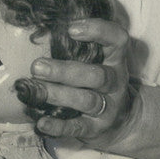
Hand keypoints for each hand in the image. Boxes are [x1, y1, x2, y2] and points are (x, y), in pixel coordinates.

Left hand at [31, 18, 134, 143]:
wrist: (123, 122)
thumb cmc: (99, 84)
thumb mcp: (98, 63)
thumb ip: (79, 50)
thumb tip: (38, 33)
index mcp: (115, 61)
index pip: (117, 40)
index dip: (99, 31)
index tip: (71, 29)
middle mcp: (115, 83)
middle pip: (97, 76)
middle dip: (65, 71)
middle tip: (37, 67)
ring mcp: (108, 108)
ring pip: (87, 101)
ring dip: (59, 95)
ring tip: (36, 90)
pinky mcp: (96, 129)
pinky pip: (78, 127)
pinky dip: (59, 126)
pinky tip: (42, 122)